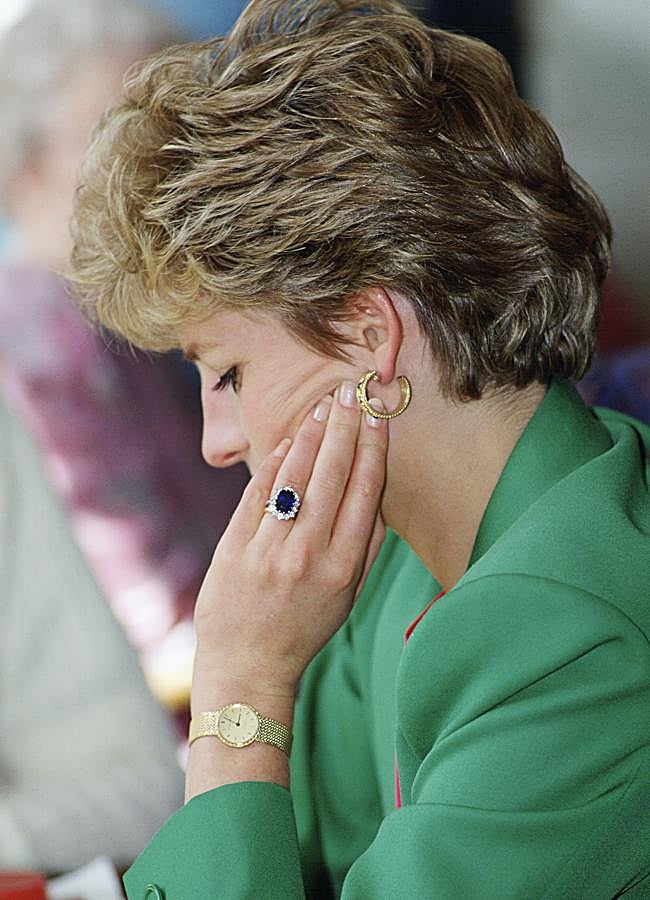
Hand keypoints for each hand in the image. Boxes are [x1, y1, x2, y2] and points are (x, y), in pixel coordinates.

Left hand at [192, 380, 387, 703]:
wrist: (248, 665)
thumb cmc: (303, 629)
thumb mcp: (348, 596)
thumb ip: (365, 546)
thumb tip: (376, 493)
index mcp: (344, 568)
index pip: (364, 492)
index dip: (372, 448)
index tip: (377, 416)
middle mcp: (309, 555)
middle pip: (332, 475)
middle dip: (344, 427)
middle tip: (351, 391)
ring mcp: (269, 550)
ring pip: (294, 477)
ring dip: (311, 435)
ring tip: (323, 406)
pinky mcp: (234, 548)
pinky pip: (258, 493)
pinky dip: (273, 462)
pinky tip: (288, 439)